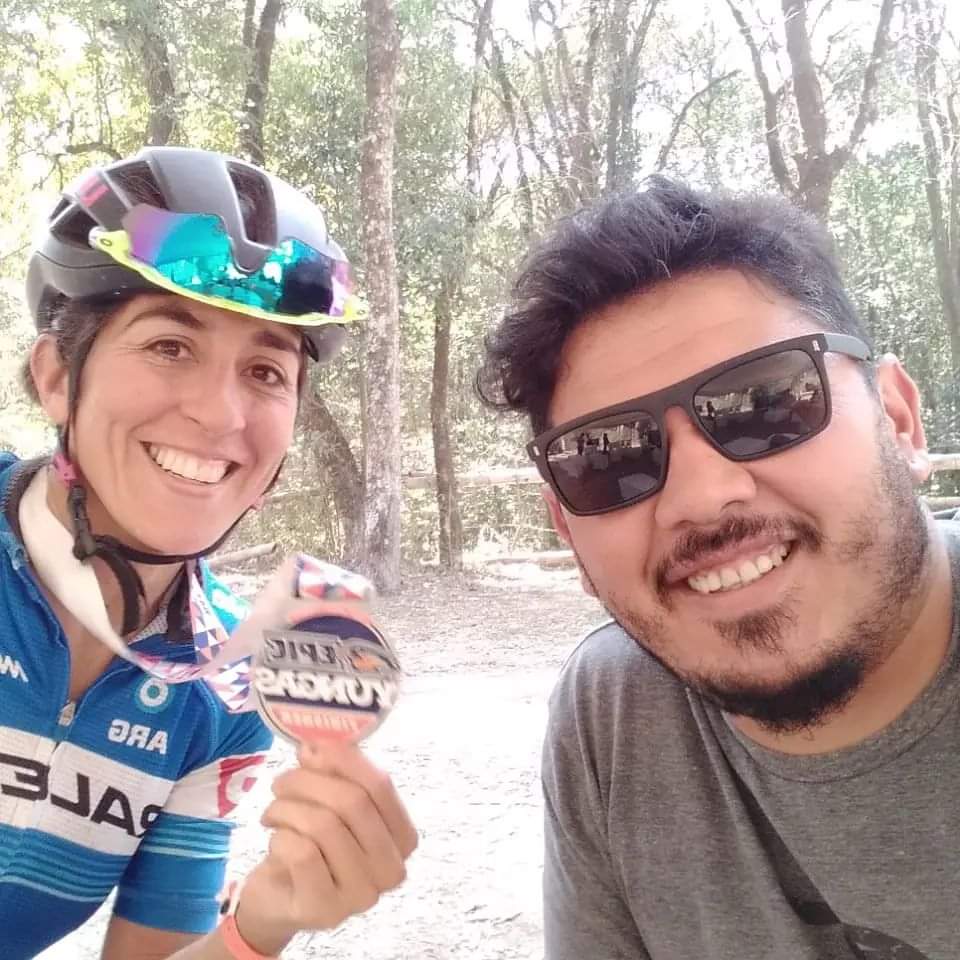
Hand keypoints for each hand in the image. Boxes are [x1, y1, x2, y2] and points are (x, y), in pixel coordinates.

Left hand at [234, 741, 417, 953]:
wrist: (280, 900)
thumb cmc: (312, 845)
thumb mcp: (330, 804)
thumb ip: (333, 773)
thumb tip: (316, 744)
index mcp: (402, 838)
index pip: (380, 786)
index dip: (345, 760)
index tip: (313, 747)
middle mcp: (391, 870)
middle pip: (352, 803)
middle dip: (308, 781)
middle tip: (282, 781)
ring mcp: (361, 895)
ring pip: (323, 825)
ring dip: (287, 808)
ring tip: (273, 811)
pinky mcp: (325, 910)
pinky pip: (301, 852)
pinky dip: (280, 836)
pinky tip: (276, 840)